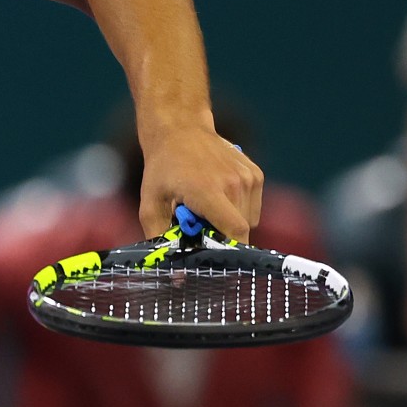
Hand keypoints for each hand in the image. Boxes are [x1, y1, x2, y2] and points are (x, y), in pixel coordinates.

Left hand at [137, 126, 262, 239]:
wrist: (179, 130)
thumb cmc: (162, 169)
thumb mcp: (150, 202)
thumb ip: (160, 237)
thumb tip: (176, 276)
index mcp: (208, 190)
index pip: (236, 231)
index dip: (228, 249)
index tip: (211, 250)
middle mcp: (233, 183)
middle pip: (241, 230)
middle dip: (221, 234)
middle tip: (198, 221)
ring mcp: (248, 177)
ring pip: (249, 220)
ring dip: (230, 221)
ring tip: (206, 203)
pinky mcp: (256, 174)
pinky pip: (253, 207)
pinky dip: (238, 208)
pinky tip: (218, 192)